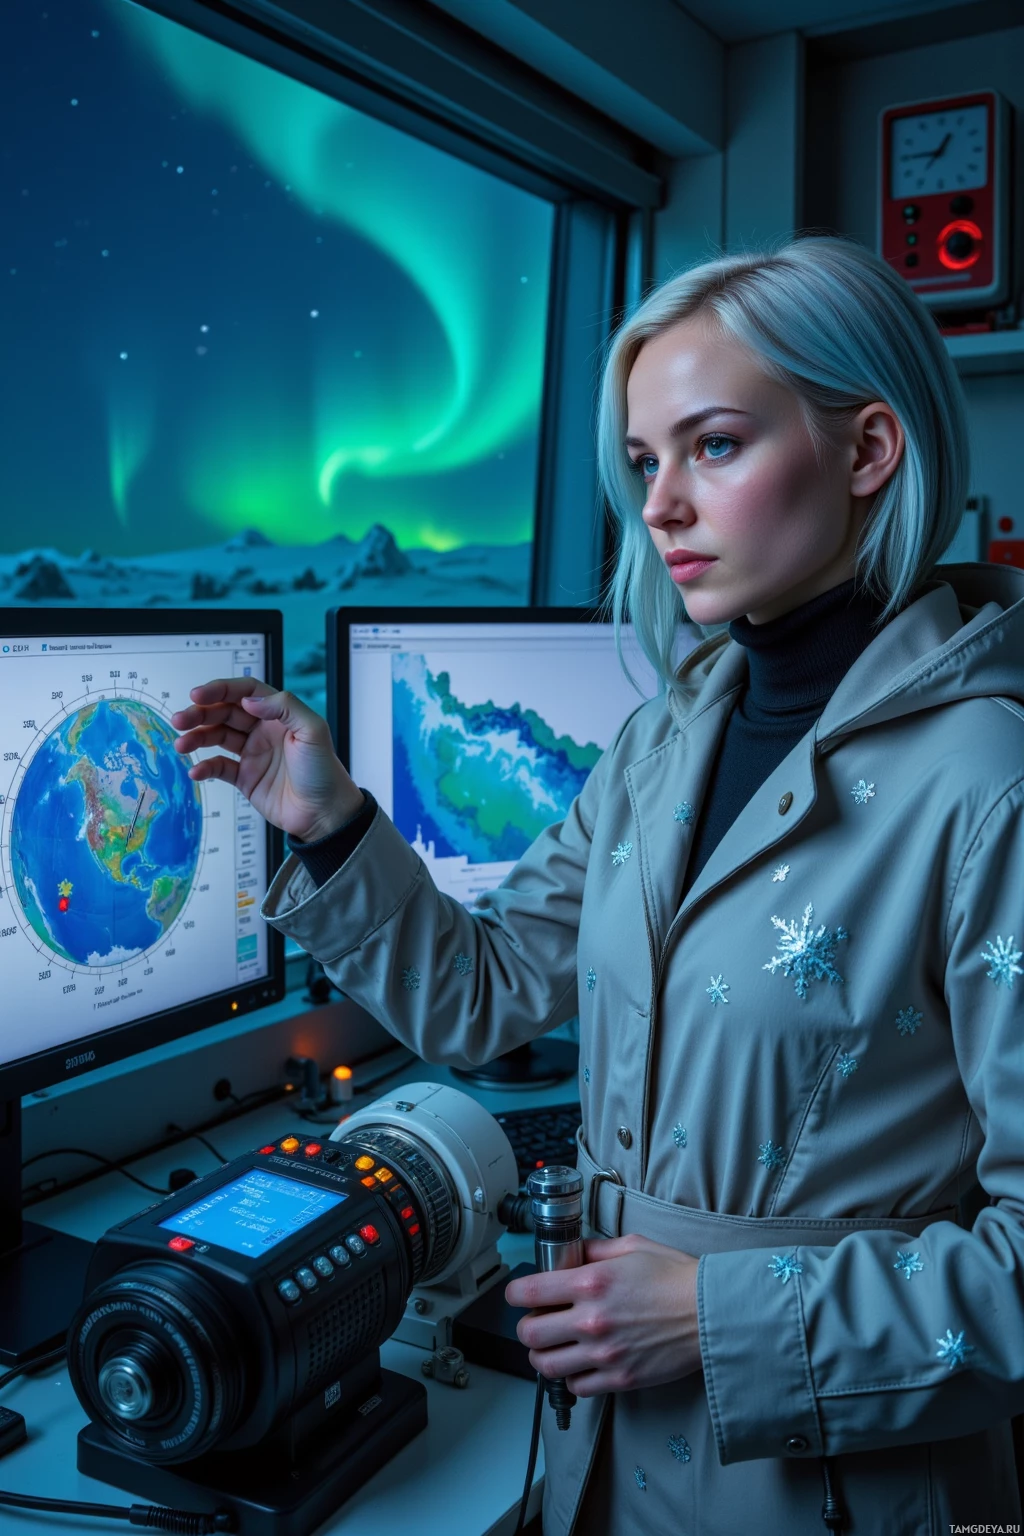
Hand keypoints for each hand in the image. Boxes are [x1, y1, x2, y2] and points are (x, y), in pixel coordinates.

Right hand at [171, 678, 363, 841]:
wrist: (325, 814)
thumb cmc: (325, 772)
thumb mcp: (313, 731)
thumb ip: (285, 707)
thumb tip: (251, 700)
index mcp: (279, 715)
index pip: (245, 692)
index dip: (220, 689)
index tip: (198, 695)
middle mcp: (263, 731)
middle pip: (224, 712)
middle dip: (200, 713)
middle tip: (180, 719)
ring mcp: (253, 754)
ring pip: (216, 737)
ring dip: (197, 737)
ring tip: (181, 744)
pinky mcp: (246, 778)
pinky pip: (219, 767)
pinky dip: (205, 767)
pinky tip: (196, 770)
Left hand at [505, 1234, 701, 1396]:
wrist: (710, 1313)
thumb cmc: (675, 1277)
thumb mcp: (631, 1247)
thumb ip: (594, 1250)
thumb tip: (571, 1254)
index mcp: (590, 1283)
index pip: (528, 1292)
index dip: (515, 1294)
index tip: (518, 1295)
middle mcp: (591, 1320)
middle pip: (530, 1334)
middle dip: (527, 1327)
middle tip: (537, 1321)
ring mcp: (604, 1353)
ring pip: (547, 1365)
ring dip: (543, 1355)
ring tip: (553, 1346)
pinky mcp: (619, 1378)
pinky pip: (576, 1387)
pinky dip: (571, 1378)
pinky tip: (580, 1364)